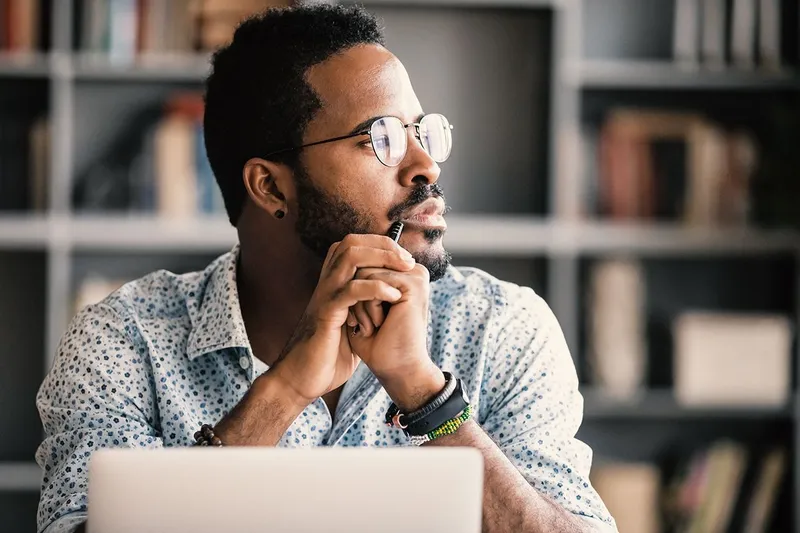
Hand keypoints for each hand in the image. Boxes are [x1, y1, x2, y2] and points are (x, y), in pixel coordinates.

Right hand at [270, 234, 415, 406]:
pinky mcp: (326, 313)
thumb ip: (364, 307)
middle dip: (383, 245)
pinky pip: (351, 290)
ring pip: (350, 257)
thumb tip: (391, 298)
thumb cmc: (328, 354)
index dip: (379, 244)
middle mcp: (326, 284)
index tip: (404, 258)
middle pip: (351, 243)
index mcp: (332, 285)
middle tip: (407, 260)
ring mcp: (325, 295)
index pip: (352, 245)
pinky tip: (393, 295)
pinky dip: (376, 287)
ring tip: (404, 269)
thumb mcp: (351, 324)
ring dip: (382, 258)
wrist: (302, 379)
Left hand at [348, 263, 444, 410]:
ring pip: (364, 273)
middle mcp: (412, 271)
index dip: (354, 290)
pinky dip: (369, 307)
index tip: (365, 316)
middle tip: (372, 324)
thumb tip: (348, 254)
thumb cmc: (376, 341)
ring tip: (376, 325)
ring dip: (361, 305)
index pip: (364, 262)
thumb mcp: (363, 303)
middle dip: (357, 297)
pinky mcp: (414, 285)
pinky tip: (381, 324)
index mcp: (403, 273)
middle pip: (363, 265)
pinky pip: (374, 282)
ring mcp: (416, 276)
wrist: (394, 369)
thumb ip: (360, 277)